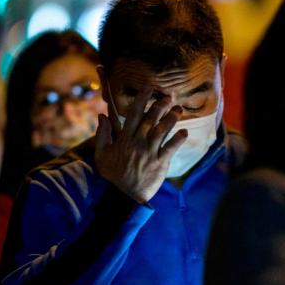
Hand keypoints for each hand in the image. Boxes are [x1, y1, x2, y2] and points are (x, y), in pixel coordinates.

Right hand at [95, 86, 186, 203]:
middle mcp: (138, 143)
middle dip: (159, 106)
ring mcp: (149, 153)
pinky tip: (184, 132)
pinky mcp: (159, 164)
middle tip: (168, 96)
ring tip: (178, 109)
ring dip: (171, 119)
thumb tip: (101, 115)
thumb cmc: (112, 175)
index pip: (134, 115)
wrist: (123, 196)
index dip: (141, 100)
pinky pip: (170, 149)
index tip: (148, 88)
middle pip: (150, 120)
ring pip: (162, 132)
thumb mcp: (100, 155)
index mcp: (124, 139)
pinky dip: (177, 140)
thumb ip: (101, 134)